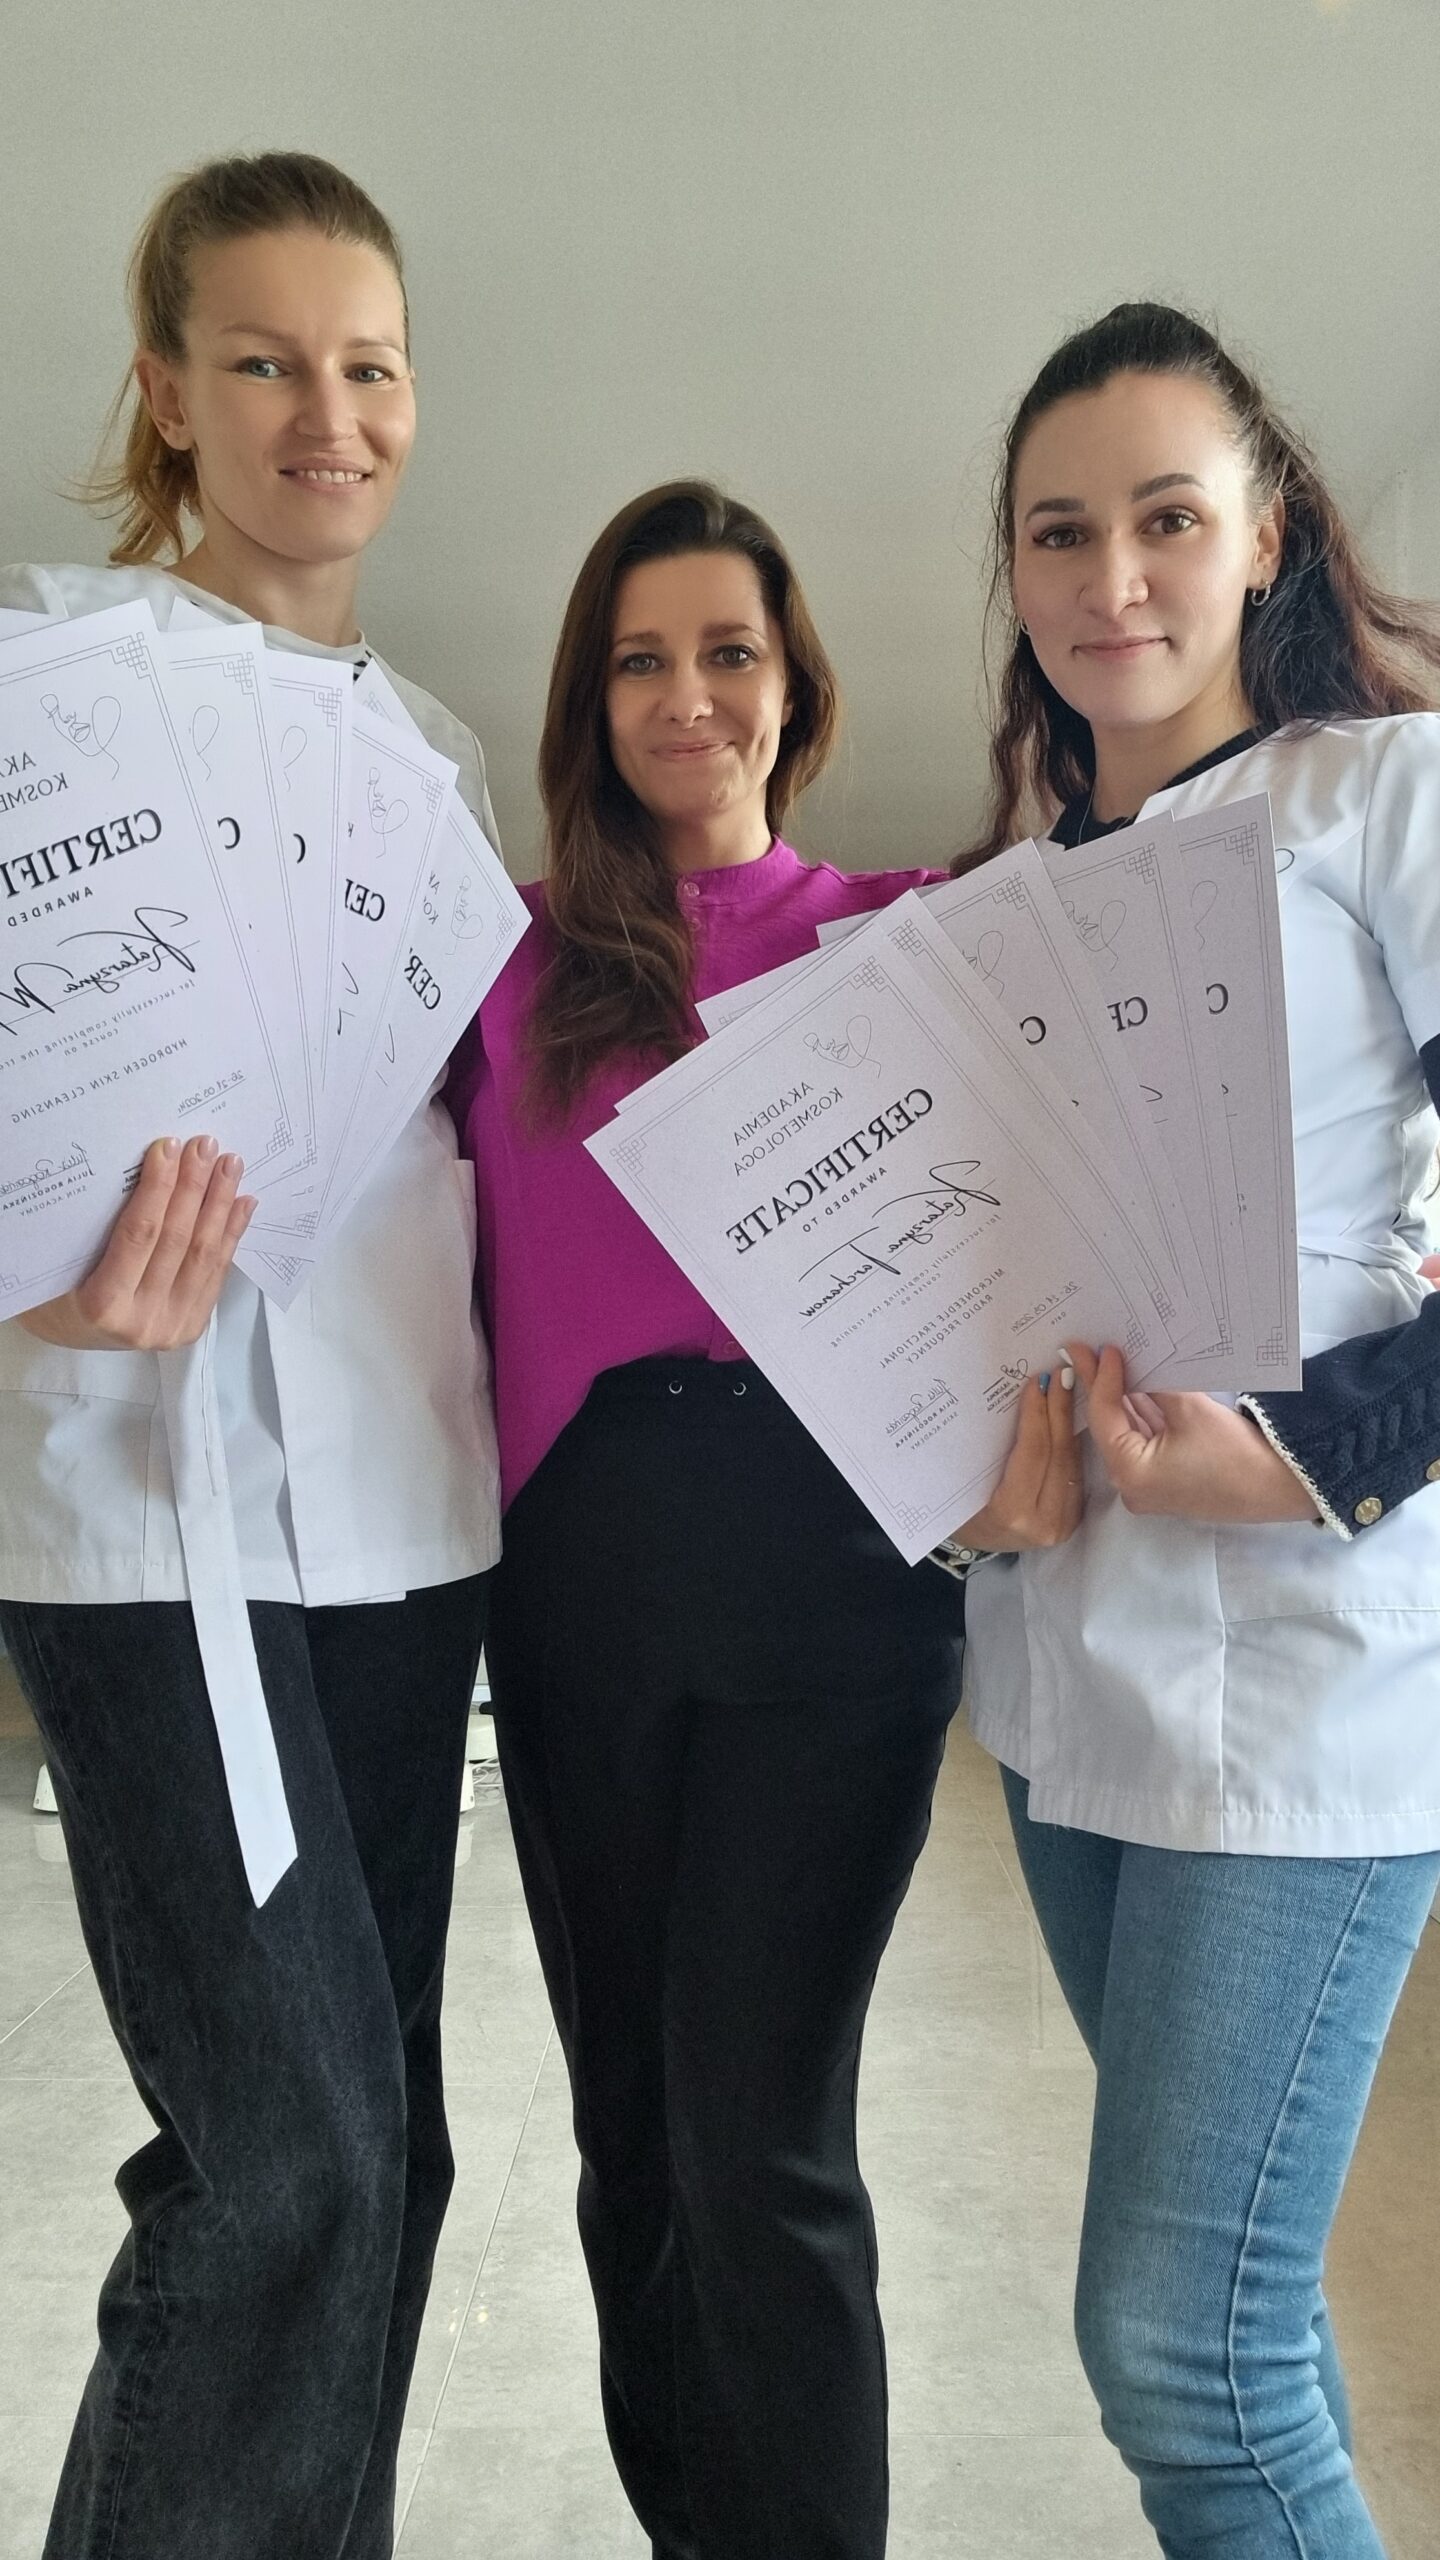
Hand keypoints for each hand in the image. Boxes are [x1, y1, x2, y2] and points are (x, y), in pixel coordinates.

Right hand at [17, 1136, 255, 1351]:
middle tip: (205, 1146)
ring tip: (230, 1165)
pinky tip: (242, 1201)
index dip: (158, 1189)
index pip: (139, 1234)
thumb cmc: (58, 1290)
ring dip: (220, 1204)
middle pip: (177, 1241)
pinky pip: (216, 1272)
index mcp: (103, 1306)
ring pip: (203, 1255)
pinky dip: (231, 1234)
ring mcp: (171, 1327)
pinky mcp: (192, 1327)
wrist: (72, 1334)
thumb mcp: (62, 1260)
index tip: (169, 1148)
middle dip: (195, 1187)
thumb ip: (98, 1224)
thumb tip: (144, 1164)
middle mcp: (141, 1321)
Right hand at [945, 1362, 1082, 1551]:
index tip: (1038, 1382)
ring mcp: (1062, 1523)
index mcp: (1010, 1513)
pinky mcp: (1073, 1518)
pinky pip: (1074, 1472)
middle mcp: (1043, 1523)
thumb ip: (992, 1446)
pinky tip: (1070, 1415)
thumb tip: (1019, 1395)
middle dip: (1060, 1409)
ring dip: (1070, 1421)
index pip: (1032, 1452)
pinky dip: (1072, 1440)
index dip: (1037, 1414)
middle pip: (1057, 1454)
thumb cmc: (961, 1508)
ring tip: (1068, 1387)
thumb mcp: (965, 1478)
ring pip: (1071, 1461)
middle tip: (1062, 1374)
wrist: (978, 1540)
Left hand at [1070, 1343, 1318, 1524]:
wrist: (1279, 1487)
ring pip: (1128, 1433)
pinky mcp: (1166, 1479)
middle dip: (1103, 1386)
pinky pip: (1145, 1441)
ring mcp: (1148, 1485)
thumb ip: (1152, 1385)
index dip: (1102, 1378)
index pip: (1104, 1417)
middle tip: (1088, 1350)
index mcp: (1130, 1474)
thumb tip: (1129, 1359)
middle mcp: (1131, 1485)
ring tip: (1109, 1361)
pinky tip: (1136, 1384)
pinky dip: (1141, 1414)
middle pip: (1110, 1426)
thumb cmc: (1234, 1453)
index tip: (1103, 1348)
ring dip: (1122, 1398)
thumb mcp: (1189, 1410)